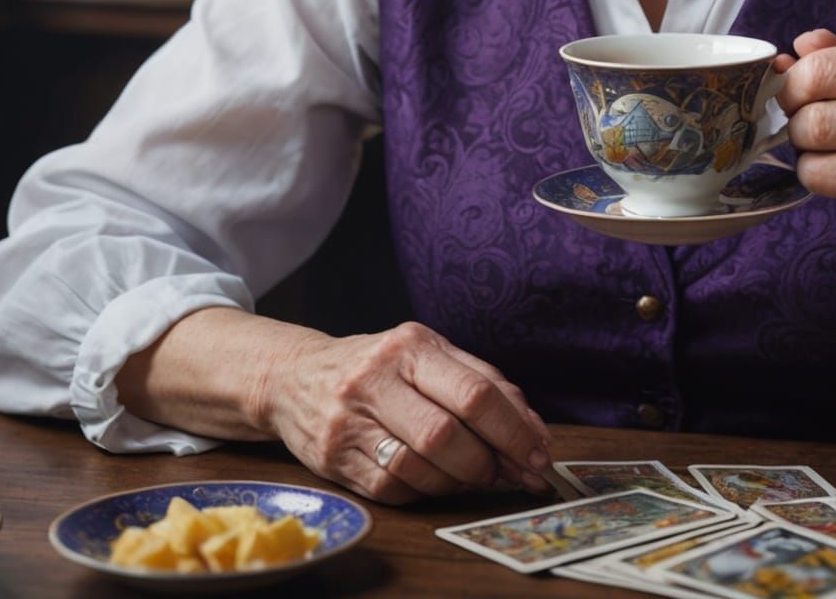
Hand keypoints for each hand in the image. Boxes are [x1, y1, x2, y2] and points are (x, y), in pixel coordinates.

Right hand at [258, 322, 553, 504]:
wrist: (296, 377)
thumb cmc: (381, 365)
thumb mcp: (429, 353)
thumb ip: (482, 381)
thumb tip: (532, 430)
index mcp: (410, 345)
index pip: (474, 393)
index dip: (514, 431)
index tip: (539, 454)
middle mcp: (376, 379)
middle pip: (447, 435)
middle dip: (489, 462)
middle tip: (511, 473)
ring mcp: (350, 422)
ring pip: (421, 468)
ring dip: (460, 480)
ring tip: (474, 473)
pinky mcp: (335, 460)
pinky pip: (395, 489)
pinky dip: (426, 490)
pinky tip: (435, 477)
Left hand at [774, 29, 835, 243]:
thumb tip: (792, 51)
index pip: (818, 69)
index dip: (791, 86)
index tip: (793, 96)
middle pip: (811, 114)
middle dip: (795, 124)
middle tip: (807, 129)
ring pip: (815, 150)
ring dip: (806, 153)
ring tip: (825, 150)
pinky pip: (832, 182)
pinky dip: (821, 177)